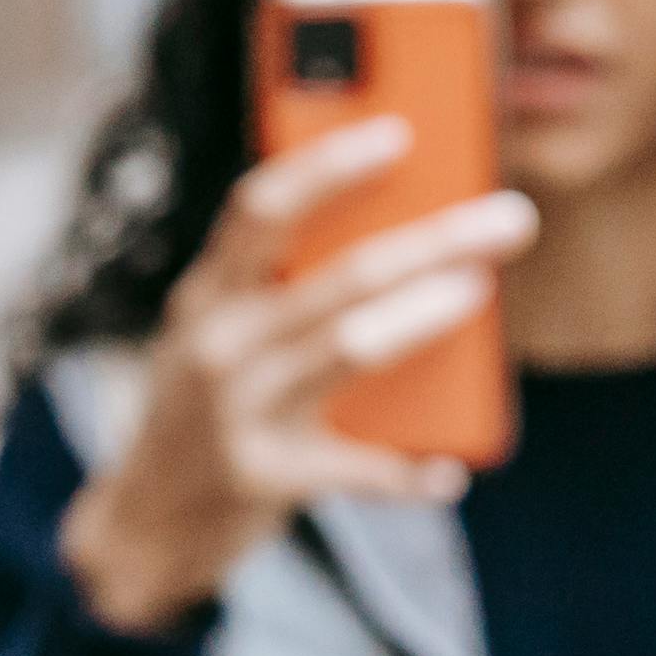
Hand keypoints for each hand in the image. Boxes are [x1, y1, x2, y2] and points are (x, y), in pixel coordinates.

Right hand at [57, 119, 535, 636]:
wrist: (145, 521)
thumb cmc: (206, 406)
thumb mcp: (218, 331)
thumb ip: (281, 286)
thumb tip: (410, 237)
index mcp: (207, 294)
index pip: (263, 208)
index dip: (331, 167)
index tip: (400, 135)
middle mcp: (219, 344)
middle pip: (339, 276)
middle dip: (434, 239)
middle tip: (509, 219)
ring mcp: (240, 412)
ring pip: (351, 349)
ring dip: (423, 318)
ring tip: (478, 292)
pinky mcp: (265, 478)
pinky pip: (355, 469)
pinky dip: (408, 472)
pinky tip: (451, 470)